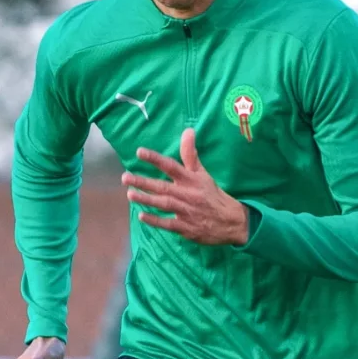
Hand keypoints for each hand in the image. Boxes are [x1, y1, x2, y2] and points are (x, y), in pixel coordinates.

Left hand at [123, 128, 248, 245]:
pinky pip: (169, 223)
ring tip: (130, 194)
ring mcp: (187, 211)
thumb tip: (187, 131)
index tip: (139, 152)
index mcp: (192, 180)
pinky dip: (156, 220)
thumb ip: (190, 154)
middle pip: (163, 186)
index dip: (155, 159)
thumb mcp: (203, 174)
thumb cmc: (212, 195)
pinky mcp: (186, 227)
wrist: (231, 222)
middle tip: (125, 177)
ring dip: (147, 199)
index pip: (172, 166)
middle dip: (144, 182)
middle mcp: (188, 194)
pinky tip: (142, 216)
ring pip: (164, 204)